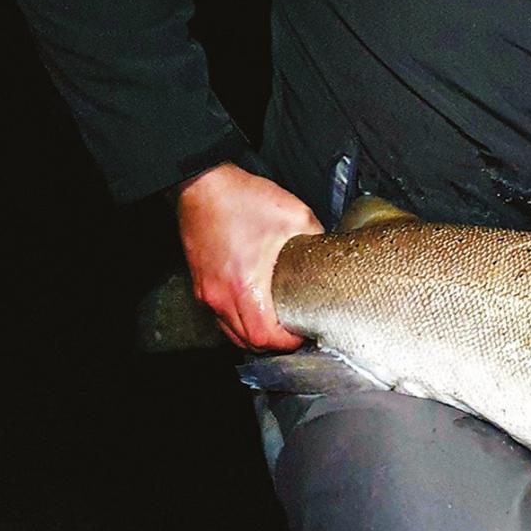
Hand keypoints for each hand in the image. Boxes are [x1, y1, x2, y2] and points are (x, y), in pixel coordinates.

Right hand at [175, 162, 320, 350]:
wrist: (203, 186)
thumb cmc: (241, 199)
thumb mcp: (294, 215)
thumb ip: (316, 238)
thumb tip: (329, 251)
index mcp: (244, 285)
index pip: (263, 336)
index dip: (286, 343)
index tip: (302, 333)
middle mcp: (220, 295)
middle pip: (246, 342)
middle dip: (273, 344)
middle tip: (294, 330)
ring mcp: (207, 292)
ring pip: (230, 333)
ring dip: (254, 335)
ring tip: (277, 322)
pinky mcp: (201, 285)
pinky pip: (220, 317)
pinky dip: (239, 321)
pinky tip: (256, 308)